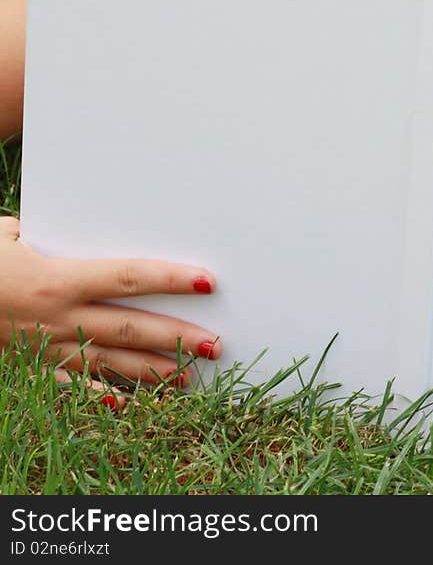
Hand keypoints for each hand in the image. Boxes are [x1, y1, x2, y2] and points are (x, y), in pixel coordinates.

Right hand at [0, 216, 221, 388]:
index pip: (127, 277)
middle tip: (216, 344)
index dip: (169, 278)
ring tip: (190, 374)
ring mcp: (47, 347)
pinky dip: (100, 397)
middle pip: (130, 327)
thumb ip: (55, 234)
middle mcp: (58, 317)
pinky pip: (72, 385)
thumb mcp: (10, 232)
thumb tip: (88, 221)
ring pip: (110, 361)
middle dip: (177, 336)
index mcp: (58, 279)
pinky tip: (128, 405)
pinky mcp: (32, 367)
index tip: (206, 280)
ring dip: (153, 370)